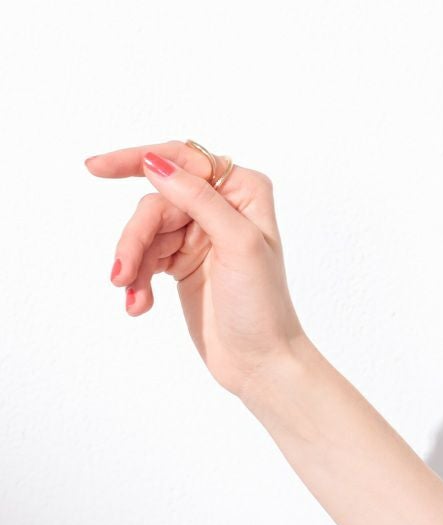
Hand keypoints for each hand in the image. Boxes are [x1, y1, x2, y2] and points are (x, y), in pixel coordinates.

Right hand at [84, 141, 309, 397]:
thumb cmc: (263, 307)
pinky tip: (139, 305)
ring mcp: (200, 235)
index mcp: (242, 191)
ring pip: (146, 232)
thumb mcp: (238, 245)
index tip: (95, 168)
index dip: (136, 160)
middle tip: (121, 274)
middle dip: (136, 237)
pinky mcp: (183, 263)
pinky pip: (146, 259)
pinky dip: (139, 281)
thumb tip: (156, 163)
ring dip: (134, 265)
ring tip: (130, 295)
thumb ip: (199, 199)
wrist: (262, 364)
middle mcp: (221, 207)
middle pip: (157, 202)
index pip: (182, 161)